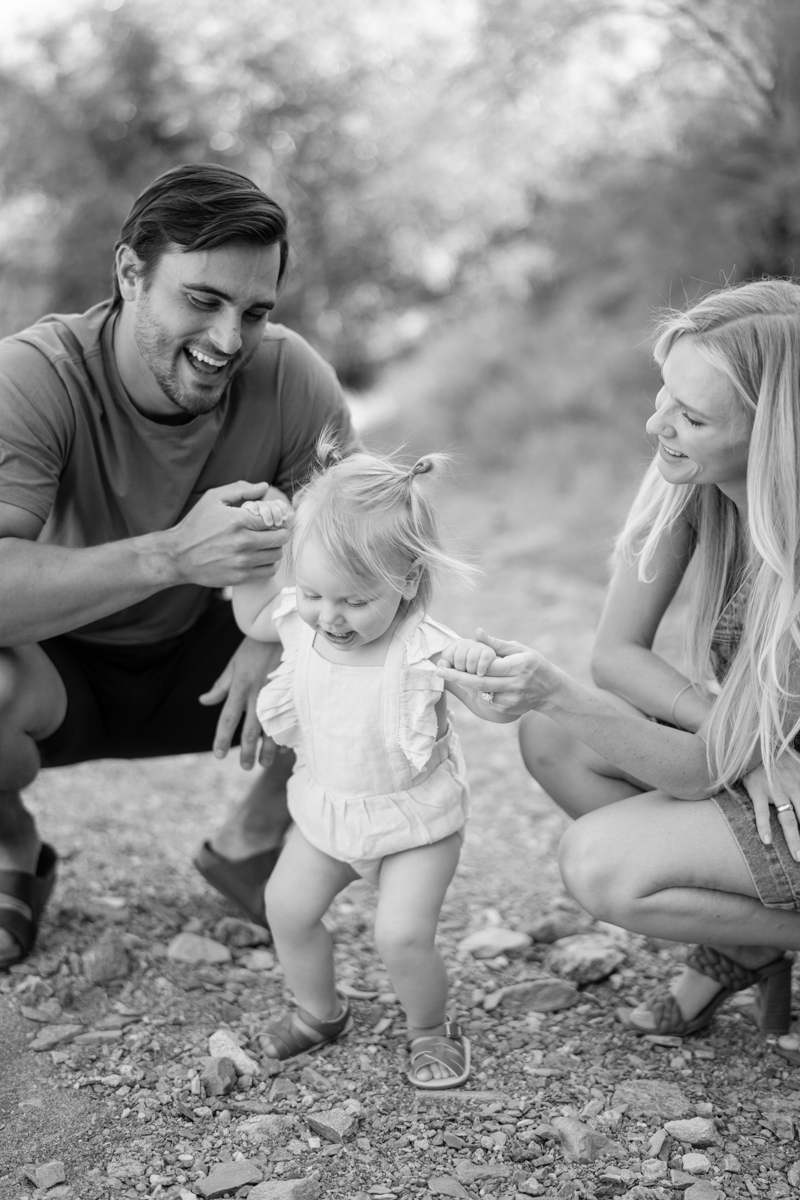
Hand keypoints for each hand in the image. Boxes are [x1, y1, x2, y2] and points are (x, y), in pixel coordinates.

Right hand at [168, 482, 288, 586]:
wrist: (178, 556)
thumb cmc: (196, 525)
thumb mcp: (213, 499)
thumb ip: (240, 489)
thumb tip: (264, 487)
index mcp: (239, 520)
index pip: (275, 519)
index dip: (278, 517)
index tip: (274, 518)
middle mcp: (243, 542)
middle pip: (280, 537)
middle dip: (280, 532)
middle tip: (273, 531)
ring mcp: (243, 562)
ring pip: (277, 555)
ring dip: (275, 548)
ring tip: (265, 544)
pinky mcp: (241, 577)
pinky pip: (269, 571)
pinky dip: (269, 564)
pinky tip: (260, 557)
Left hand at [199, 636, 282, 768]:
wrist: (281, 627)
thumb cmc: (255, 645)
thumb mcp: (234, 664)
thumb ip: (221, 685)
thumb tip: (204, 701)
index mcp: (240, 685)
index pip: (228, 718)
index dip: (222, 738)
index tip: (218, 755)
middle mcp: (257, 691)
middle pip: (250, 729)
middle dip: (247, 751)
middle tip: (245, 767)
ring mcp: (276, 692)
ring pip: (271, 727)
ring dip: (268, 749)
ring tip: (264, 764)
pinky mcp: (292, 690)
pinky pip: (289, 717)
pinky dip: (286, 734)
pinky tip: (284, 748)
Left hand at [436, 628, 556, 716]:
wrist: (551, 691)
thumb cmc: (533, 664)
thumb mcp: (519, 649)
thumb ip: (496, 644)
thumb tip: (476, 632)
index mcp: (518, 666)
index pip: (487, 667)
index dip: (465, 667)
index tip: (446, 663)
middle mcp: (515, 684)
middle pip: (480, 683)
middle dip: (457, 678)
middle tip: (439, 671)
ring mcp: (512, 699)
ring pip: (482, 693)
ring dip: (468, 685)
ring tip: (458, 675)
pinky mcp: (508, 709)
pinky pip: (488, 700)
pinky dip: (481, 692)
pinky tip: (481, 684)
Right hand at [743, 760, 799, 859]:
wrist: (753, 743)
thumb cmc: (776, 755)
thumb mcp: (799, 762)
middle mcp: (793, 788)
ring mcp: (776, 790)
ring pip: (787, 819)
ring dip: (794, 839)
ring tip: (798, 856)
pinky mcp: (758, 790)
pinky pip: (762, 812)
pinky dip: (764, 826)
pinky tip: (766, 841)